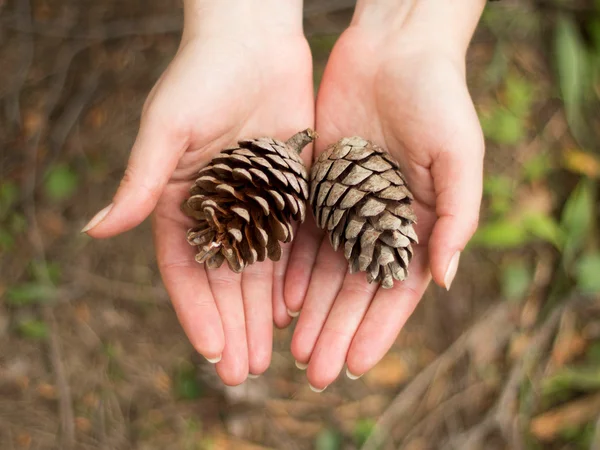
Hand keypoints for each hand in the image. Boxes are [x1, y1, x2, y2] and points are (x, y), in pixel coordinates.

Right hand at [82, 0, 312, 384]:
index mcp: (181, 202)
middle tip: (247, 371)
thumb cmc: (202, 75)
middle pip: (226, 280)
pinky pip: (293, 243)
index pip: (187, 270)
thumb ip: (141, 183)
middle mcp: (219, 210)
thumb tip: (96, 231)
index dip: (199, 311)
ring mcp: (257, 204)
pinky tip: (298, 307)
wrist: (254, 40)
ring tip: (273, 354)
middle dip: (235, 325)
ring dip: (264, 313)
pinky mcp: (291, 191)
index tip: (214, 349)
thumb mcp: (167, 128)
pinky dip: (293, 277)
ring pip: (260, 270)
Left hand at [284, 0, 485, 389]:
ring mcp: (346, 206)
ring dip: (311, 311)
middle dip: (337, 330)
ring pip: (324, 270)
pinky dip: (291, 268)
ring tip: (294, 348)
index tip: (357, 365)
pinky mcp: (316, 185)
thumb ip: (456, 218)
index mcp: (418, 223)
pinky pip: (302, 235)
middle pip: (355, 289)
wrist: (395, 49)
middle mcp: (379, 222)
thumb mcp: (459, 156)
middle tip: (316, 372)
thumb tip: (445, 278)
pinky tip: (280, 299)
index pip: (396, 290)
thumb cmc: (438, 98)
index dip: (378, 329)